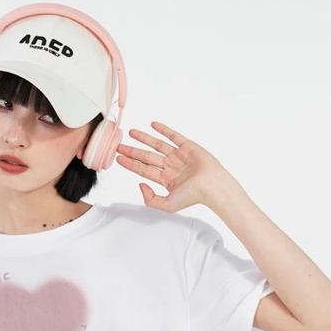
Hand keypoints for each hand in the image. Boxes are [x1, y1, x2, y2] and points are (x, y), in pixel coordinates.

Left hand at [115, 121, 232, 213]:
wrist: (211, 186)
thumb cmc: (193, 196)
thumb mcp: (167, 205)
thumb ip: (150, 199)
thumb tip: (140, 184)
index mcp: (166, 180)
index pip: (143, 169)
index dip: (130, 164)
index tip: (119, 158)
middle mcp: (171, 167)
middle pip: (147, 156)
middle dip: (133, 151)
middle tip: (119, 145)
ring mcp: (178, 156)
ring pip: (157, 145)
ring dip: (144, 138)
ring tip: (131, 132)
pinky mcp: (188, 146)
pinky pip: (174, 136)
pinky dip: (163, 130)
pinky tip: (153, 125)